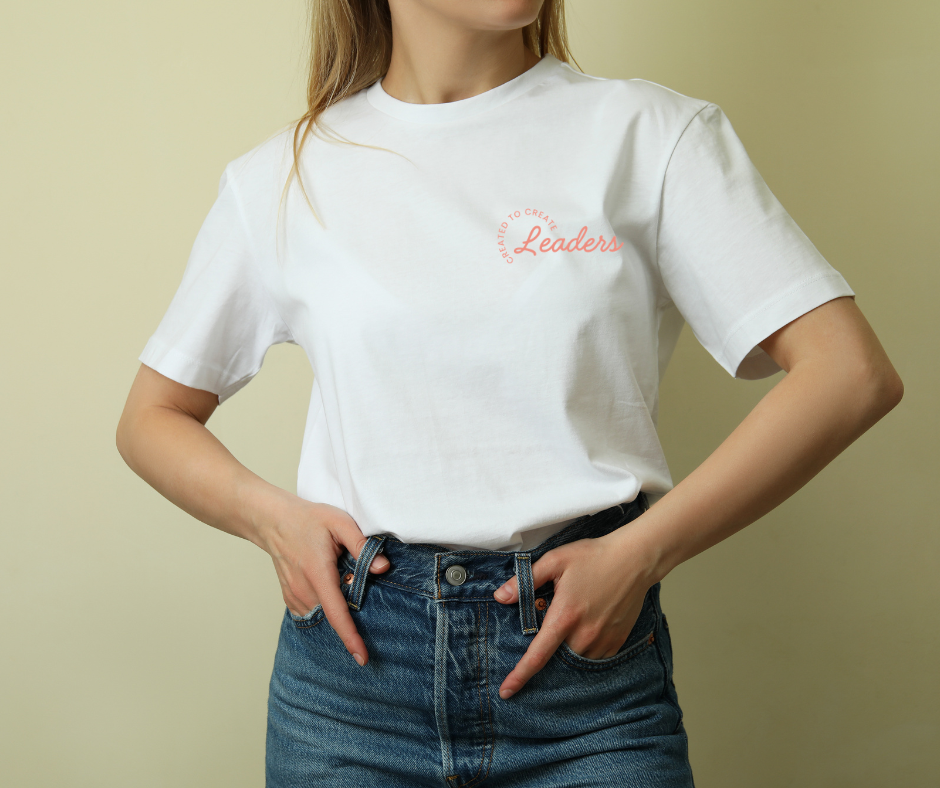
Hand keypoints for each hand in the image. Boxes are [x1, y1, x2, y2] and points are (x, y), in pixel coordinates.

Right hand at [257, 499, 389, 666]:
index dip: (350, 638)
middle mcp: (303, 590)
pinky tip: (331, 587)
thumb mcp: (340, 523)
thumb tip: (383, 567)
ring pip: (322, 615)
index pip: (336, 614)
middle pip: (332, 616)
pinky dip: (325, 609)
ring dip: (337, 608)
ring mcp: (294, 596)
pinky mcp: (290, 598)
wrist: (273, 520)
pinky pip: (312, 612)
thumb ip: (362, 545)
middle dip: (351, 614)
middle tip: (354, 583)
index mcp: (318, 574)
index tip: (362, 658)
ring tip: (340, 577)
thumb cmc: (308, 519)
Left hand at [492, 525, 659, 698]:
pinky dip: (585, 649)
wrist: (635, 559)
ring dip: (567, 649)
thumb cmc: (593, 556)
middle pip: (557, 657)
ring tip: (571, 623)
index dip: (520, 676)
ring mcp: (603, 640)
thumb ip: (526, 581)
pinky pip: (595, 656)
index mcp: (565, 617)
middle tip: (552, 625)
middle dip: (548, 650)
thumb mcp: (555, 561)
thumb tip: (500, 597)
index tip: (506, 692)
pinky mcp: (617, 641)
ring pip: (576, 659)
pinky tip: (586, 628)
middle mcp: (584, 635)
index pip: (538, 656)